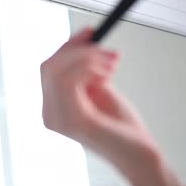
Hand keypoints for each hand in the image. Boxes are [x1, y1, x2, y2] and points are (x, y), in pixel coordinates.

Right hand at [41, 28, 156, 174]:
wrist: (138, 153)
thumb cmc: (121, 126)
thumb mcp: (98, 88)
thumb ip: (85, 69)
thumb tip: (85, 39)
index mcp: (52, 107)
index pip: (47, 69)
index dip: (67, 47)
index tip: (90, 32)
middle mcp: (49, 115)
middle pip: (48, 67)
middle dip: (77, 50)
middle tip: (105, 50)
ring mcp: (58, 120)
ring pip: (57, 71)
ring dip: (87, 58)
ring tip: (111, 64)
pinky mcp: (74, 121)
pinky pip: (69, 81)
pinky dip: (88, 68)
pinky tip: (106, 73)